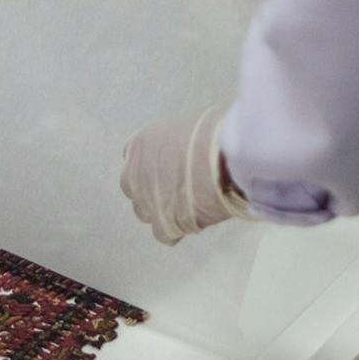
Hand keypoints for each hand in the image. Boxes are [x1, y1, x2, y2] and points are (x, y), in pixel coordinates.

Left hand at [120, 106, 252, 244]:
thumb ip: (178, 140)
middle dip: (153, 190)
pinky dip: (178, 230)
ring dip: (163, 211)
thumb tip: (192, 144)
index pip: (135, 159)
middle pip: (136, 188)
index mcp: (139, 145)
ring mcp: (145, 200)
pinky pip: (163, 234)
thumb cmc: (213, 133)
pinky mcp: (162, 223)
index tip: (173, 169)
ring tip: (189, 206)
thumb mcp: (188, 124)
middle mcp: (134, 173)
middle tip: (181, 189)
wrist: (224, 158)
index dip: (154, 167)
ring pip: (145, 212)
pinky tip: (196, 221)